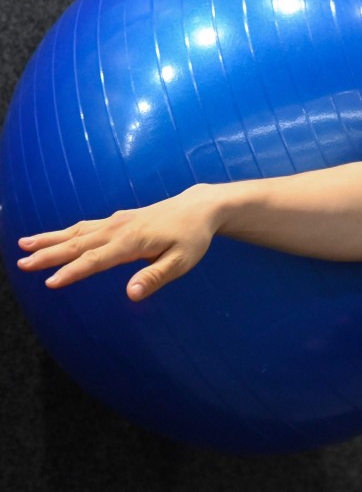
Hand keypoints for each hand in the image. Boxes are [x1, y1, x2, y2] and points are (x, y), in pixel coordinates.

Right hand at [16, 184, 218, 300]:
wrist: (198, 208)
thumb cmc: (192, 238)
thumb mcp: (182, 261)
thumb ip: (155, 277)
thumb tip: (131, 295)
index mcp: (133, 242)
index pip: (97, 259)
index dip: (73, 271)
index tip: (50, 282)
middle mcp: (119, 229)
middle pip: (79, 244)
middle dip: (49, 254)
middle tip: (21, 263)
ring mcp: (116, 222)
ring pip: (77, 232)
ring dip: (49, 239)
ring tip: (22, 246)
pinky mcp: (117, 219)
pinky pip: (85, 226)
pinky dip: (63, 232)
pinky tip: (49, 238)